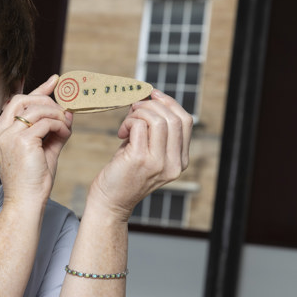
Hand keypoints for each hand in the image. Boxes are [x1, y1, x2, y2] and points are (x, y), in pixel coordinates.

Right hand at [0, 75, 72, 207]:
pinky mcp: (20, 142)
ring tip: (66, 126)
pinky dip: (58, 124)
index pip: (16, 103)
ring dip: (56, 114)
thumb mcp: (43, 148)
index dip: (38, 91)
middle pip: (23, 100)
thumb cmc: (33, 181)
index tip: (55, 81)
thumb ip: (53, 128)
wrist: (27, 202)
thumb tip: (67, 110)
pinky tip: (64, 134)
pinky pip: (44, 122)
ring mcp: (7, 136)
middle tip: (64, 112)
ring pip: (35, 109)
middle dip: (47, 101)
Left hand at [89, 89, 192, 220]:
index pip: (186, 121)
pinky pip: (140, 126)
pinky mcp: (140, 159)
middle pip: (174, 118)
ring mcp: (158, 162)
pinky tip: (121, 133)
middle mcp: (174, 163)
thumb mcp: (147, 151)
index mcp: (180, 160)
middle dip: (152, 105)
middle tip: (134, 108)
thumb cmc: (124, 174)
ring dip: (138, 113)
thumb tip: (150, 99)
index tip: (153, 95)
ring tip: (126, 124)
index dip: (170, 103)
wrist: (110, 202)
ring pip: (158, 119)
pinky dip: (129, 122)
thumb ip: (154, 131)